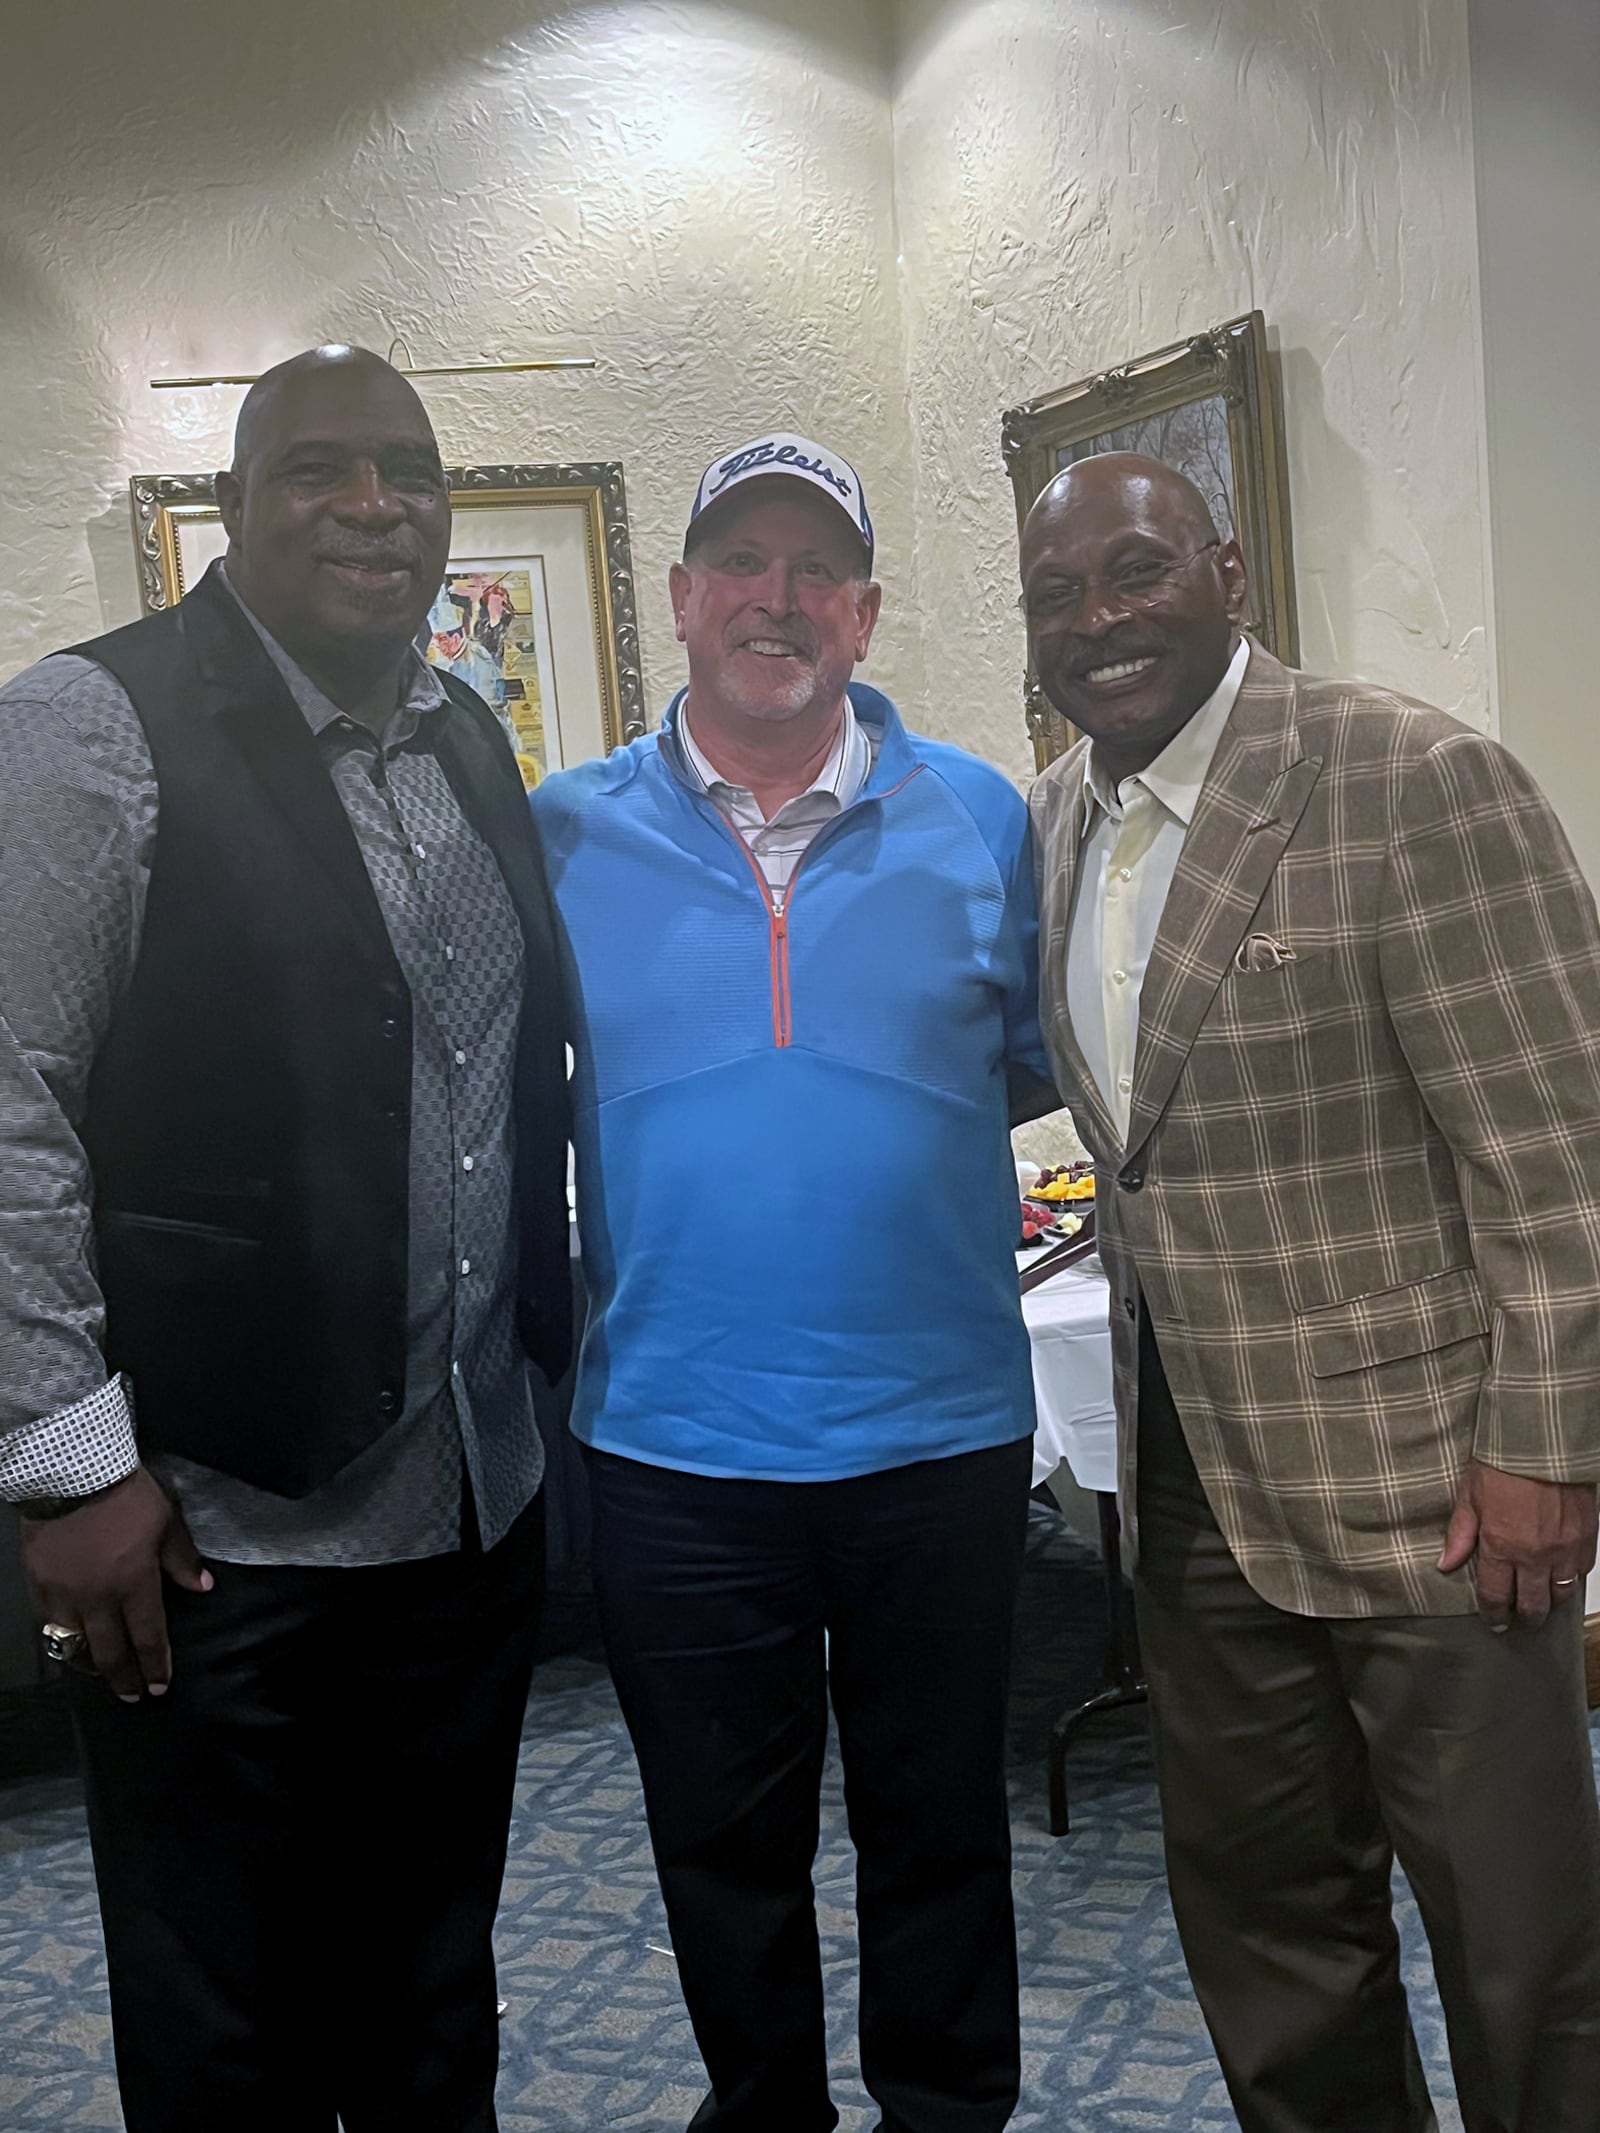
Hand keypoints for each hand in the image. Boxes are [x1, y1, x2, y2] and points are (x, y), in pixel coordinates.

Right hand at [21, 1466, 211, 1700]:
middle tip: (133, 1696)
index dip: (155, 1665)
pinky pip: (50, 1622)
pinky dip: (63, 1638)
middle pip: (110, 1652)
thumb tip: (202, 1587)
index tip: (160, 1687)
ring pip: (75, 1645)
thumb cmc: (127, 1495)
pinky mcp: (38, 1584)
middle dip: (125, 1678)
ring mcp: (64, 1594)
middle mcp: (98, 1599)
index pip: (148, 1636)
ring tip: (102, 1674)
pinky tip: (70, 1642)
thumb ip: (182, 1559)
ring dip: (91, 1665)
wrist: (71, 1473)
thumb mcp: (166, 1521)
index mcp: (134, 1584)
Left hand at [1437, 1458, 1596, 1631]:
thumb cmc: (1503, 1463)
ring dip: (1550, 1601)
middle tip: (1520, 1620)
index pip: (1495, 1595)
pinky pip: (1582, 1572)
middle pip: (1532, 1604)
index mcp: (1501, 1547)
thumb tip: (1445, 1564)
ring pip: (1561, 1594)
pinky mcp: (1587, 1539)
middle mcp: (1534, 1556)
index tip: (1494, 1622)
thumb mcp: (1470, 1495)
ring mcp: (1564, 1550)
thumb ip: (1460, 1534)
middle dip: (1525, 1617)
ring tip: (1542, 1601)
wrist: (1545, 1442)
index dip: (1493, 1614)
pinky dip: (1571, 1579)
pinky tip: (1562, 1577)